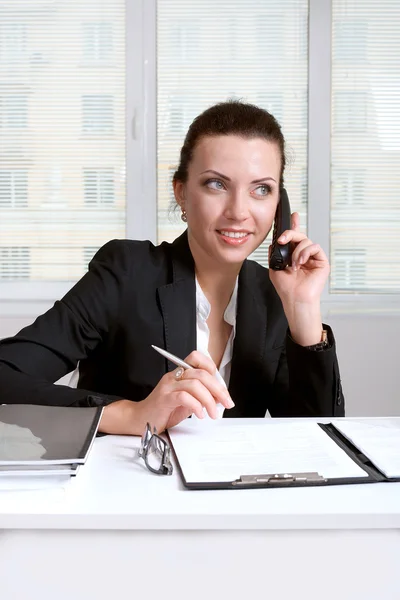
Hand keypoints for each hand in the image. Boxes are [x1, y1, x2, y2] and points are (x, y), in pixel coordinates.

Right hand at [99, 351, 233, 435]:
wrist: (141, 419)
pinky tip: (199, 415)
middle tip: (226, 403)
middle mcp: (174, 376)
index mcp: (180, 373)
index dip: (213, 370)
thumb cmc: (164, 410)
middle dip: (218, 389)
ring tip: (212, 413)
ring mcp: (168, 386)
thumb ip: (201, 397)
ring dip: (209, 400)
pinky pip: (184, 397)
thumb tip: (220, 397)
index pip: (198, 359)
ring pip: (195, 384)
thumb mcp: (187, 402)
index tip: (222, 388)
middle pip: (202, 374)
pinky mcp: (164, 398)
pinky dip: (196, 406)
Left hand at [268, 212, 329, 344]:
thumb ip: (274, 253)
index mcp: (293, 255)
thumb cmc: (286, 288)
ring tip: (293, 264)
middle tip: (282, 240)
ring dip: (297, 251)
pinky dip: (305, 252)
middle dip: (290, 234)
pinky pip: (315, 247)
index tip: (294, 215)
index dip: (295, 225)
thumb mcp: (274, 267)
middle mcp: (304, 255)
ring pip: (306, 241)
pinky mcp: (321, 261)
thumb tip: (274, 242)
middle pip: (299, 235)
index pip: (295, 237)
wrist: (295, 298)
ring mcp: (313, 258)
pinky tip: (300, 262)